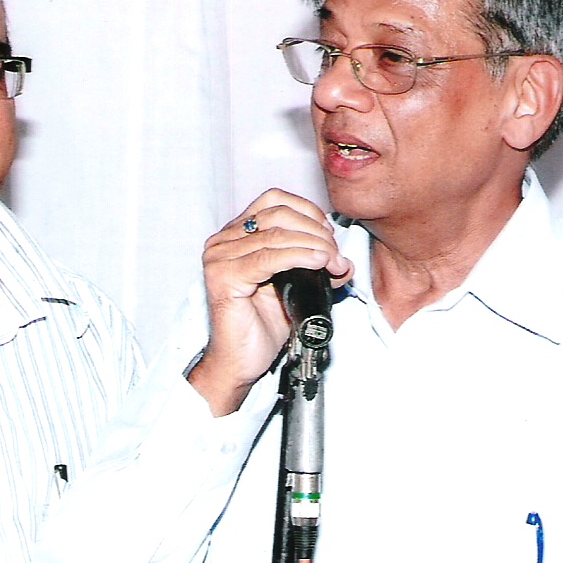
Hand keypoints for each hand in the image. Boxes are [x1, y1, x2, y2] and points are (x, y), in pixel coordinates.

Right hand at [188, 189, 352, 415]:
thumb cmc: (261, 327)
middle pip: (278, 213)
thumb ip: (314, 266)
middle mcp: (222, 241)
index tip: (329, 236)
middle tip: (335, 254)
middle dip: (316, 231)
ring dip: (314, 246)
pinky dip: (300, 257)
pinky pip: (269, 258)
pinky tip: (319, 263)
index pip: (274, 200)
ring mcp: (219, 257)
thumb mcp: (294, 287)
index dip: (308, 211)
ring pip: (277, 234)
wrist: (240, 362)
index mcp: (235, 235)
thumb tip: (342, 259)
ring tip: (333, 263)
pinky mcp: (223, 277)